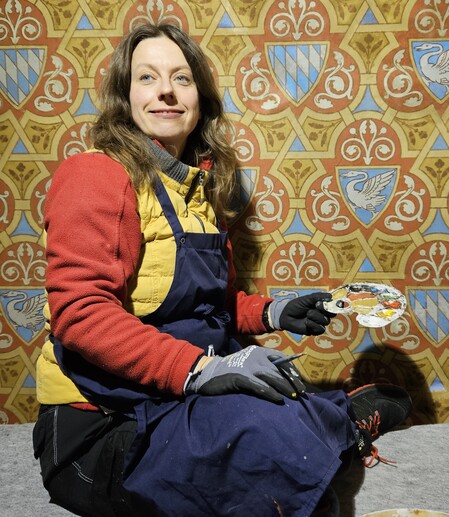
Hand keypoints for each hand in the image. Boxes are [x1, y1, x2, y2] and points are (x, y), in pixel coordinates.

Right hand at [184, 345, 304, 402]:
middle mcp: (254, 356)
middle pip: (279, 369)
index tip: (300, 380)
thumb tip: (285, 379)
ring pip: (272, 377)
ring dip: (285, 387)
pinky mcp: (240, 377)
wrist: (209, 373)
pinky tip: (278, 400)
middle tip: (302, 392)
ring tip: (294, 397)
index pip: (281, 358)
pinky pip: (259, 386)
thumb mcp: (249, 364)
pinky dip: (270, 393)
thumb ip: (264, 368)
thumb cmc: (232, 371)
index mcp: (258, 351)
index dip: (292, 369)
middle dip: (292, 381)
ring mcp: (247, 366)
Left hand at [269, 292, 334, 334]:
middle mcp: (322, 314)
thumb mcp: (307, 299)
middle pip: (332, 314)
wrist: (285, 315)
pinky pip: (320, 329)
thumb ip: (318, 297)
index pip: (333, 305)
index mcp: (321, 306)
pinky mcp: (314, 330)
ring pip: (326, 321)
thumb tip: (330, 296)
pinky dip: (314, 325)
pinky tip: (306, 322)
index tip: (325, 300)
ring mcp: (319, 323)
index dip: (331, 304)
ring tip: (308, 314)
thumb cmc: (296, 305)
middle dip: (325, 309)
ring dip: (317, 316)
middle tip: (316, 305)